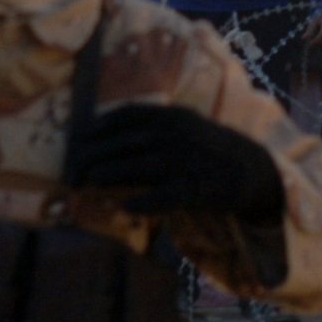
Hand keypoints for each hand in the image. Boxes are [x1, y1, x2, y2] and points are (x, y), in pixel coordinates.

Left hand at [69, 103, 285, 219]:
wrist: (249, 169)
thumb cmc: (206, 148)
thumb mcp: (183, 125)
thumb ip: (152, 125)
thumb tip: (106, 131)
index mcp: (173, 116)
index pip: (129, 115)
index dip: (101, 126)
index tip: (81, 138)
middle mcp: (178, 136)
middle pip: (127, 142)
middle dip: (96, 154)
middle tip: (73, 169)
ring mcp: (187, 162)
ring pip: (140, 167)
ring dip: (110, 173)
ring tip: (88, 181)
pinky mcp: (196, 189)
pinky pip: (165, 196)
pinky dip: (144, 201)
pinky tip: (125, 206)